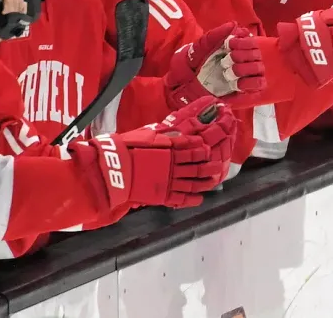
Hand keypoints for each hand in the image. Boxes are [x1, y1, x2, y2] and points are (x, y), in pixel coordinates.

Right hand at [73, 97, 235, 208]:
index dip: (204, 149)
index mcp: (172, 148)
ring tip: (213, 182)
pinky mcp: (163, 194)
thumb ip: (168, 136)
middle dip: (210, 166)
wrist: (114, 167)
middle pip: (198, 166)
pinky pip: (182, 198)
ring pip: (194, 182)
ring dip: (206, 182)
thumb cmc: (128, 147)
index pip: (195, 148)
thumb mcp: (150, 135)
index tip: (210, 149)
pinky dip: (193, 199)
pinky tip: (200, 199)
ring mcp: (170, 180)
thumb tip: (183, 133)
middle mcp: (175, 164)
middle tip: (218, 166)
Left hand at [164, 22, 265, 108]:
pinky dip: (249, 83)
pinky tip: (236, 84)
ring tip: (229, 73)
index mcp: (235, 47)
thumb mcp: (200, 46)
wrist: (183, 86)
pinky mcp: (247, 91)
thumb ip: (216, 35)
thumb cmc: (191, 64)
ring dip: (246, 69)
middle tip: (227, 60)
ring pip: (260, 69)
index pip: (252, 40)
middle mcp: (244, 60)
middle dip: (243, 55)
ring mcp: (247, 76)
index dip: (244, 42)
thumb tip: (233, 24)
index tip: (229, 44)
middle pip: (257, 54)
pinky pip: (259, 85)